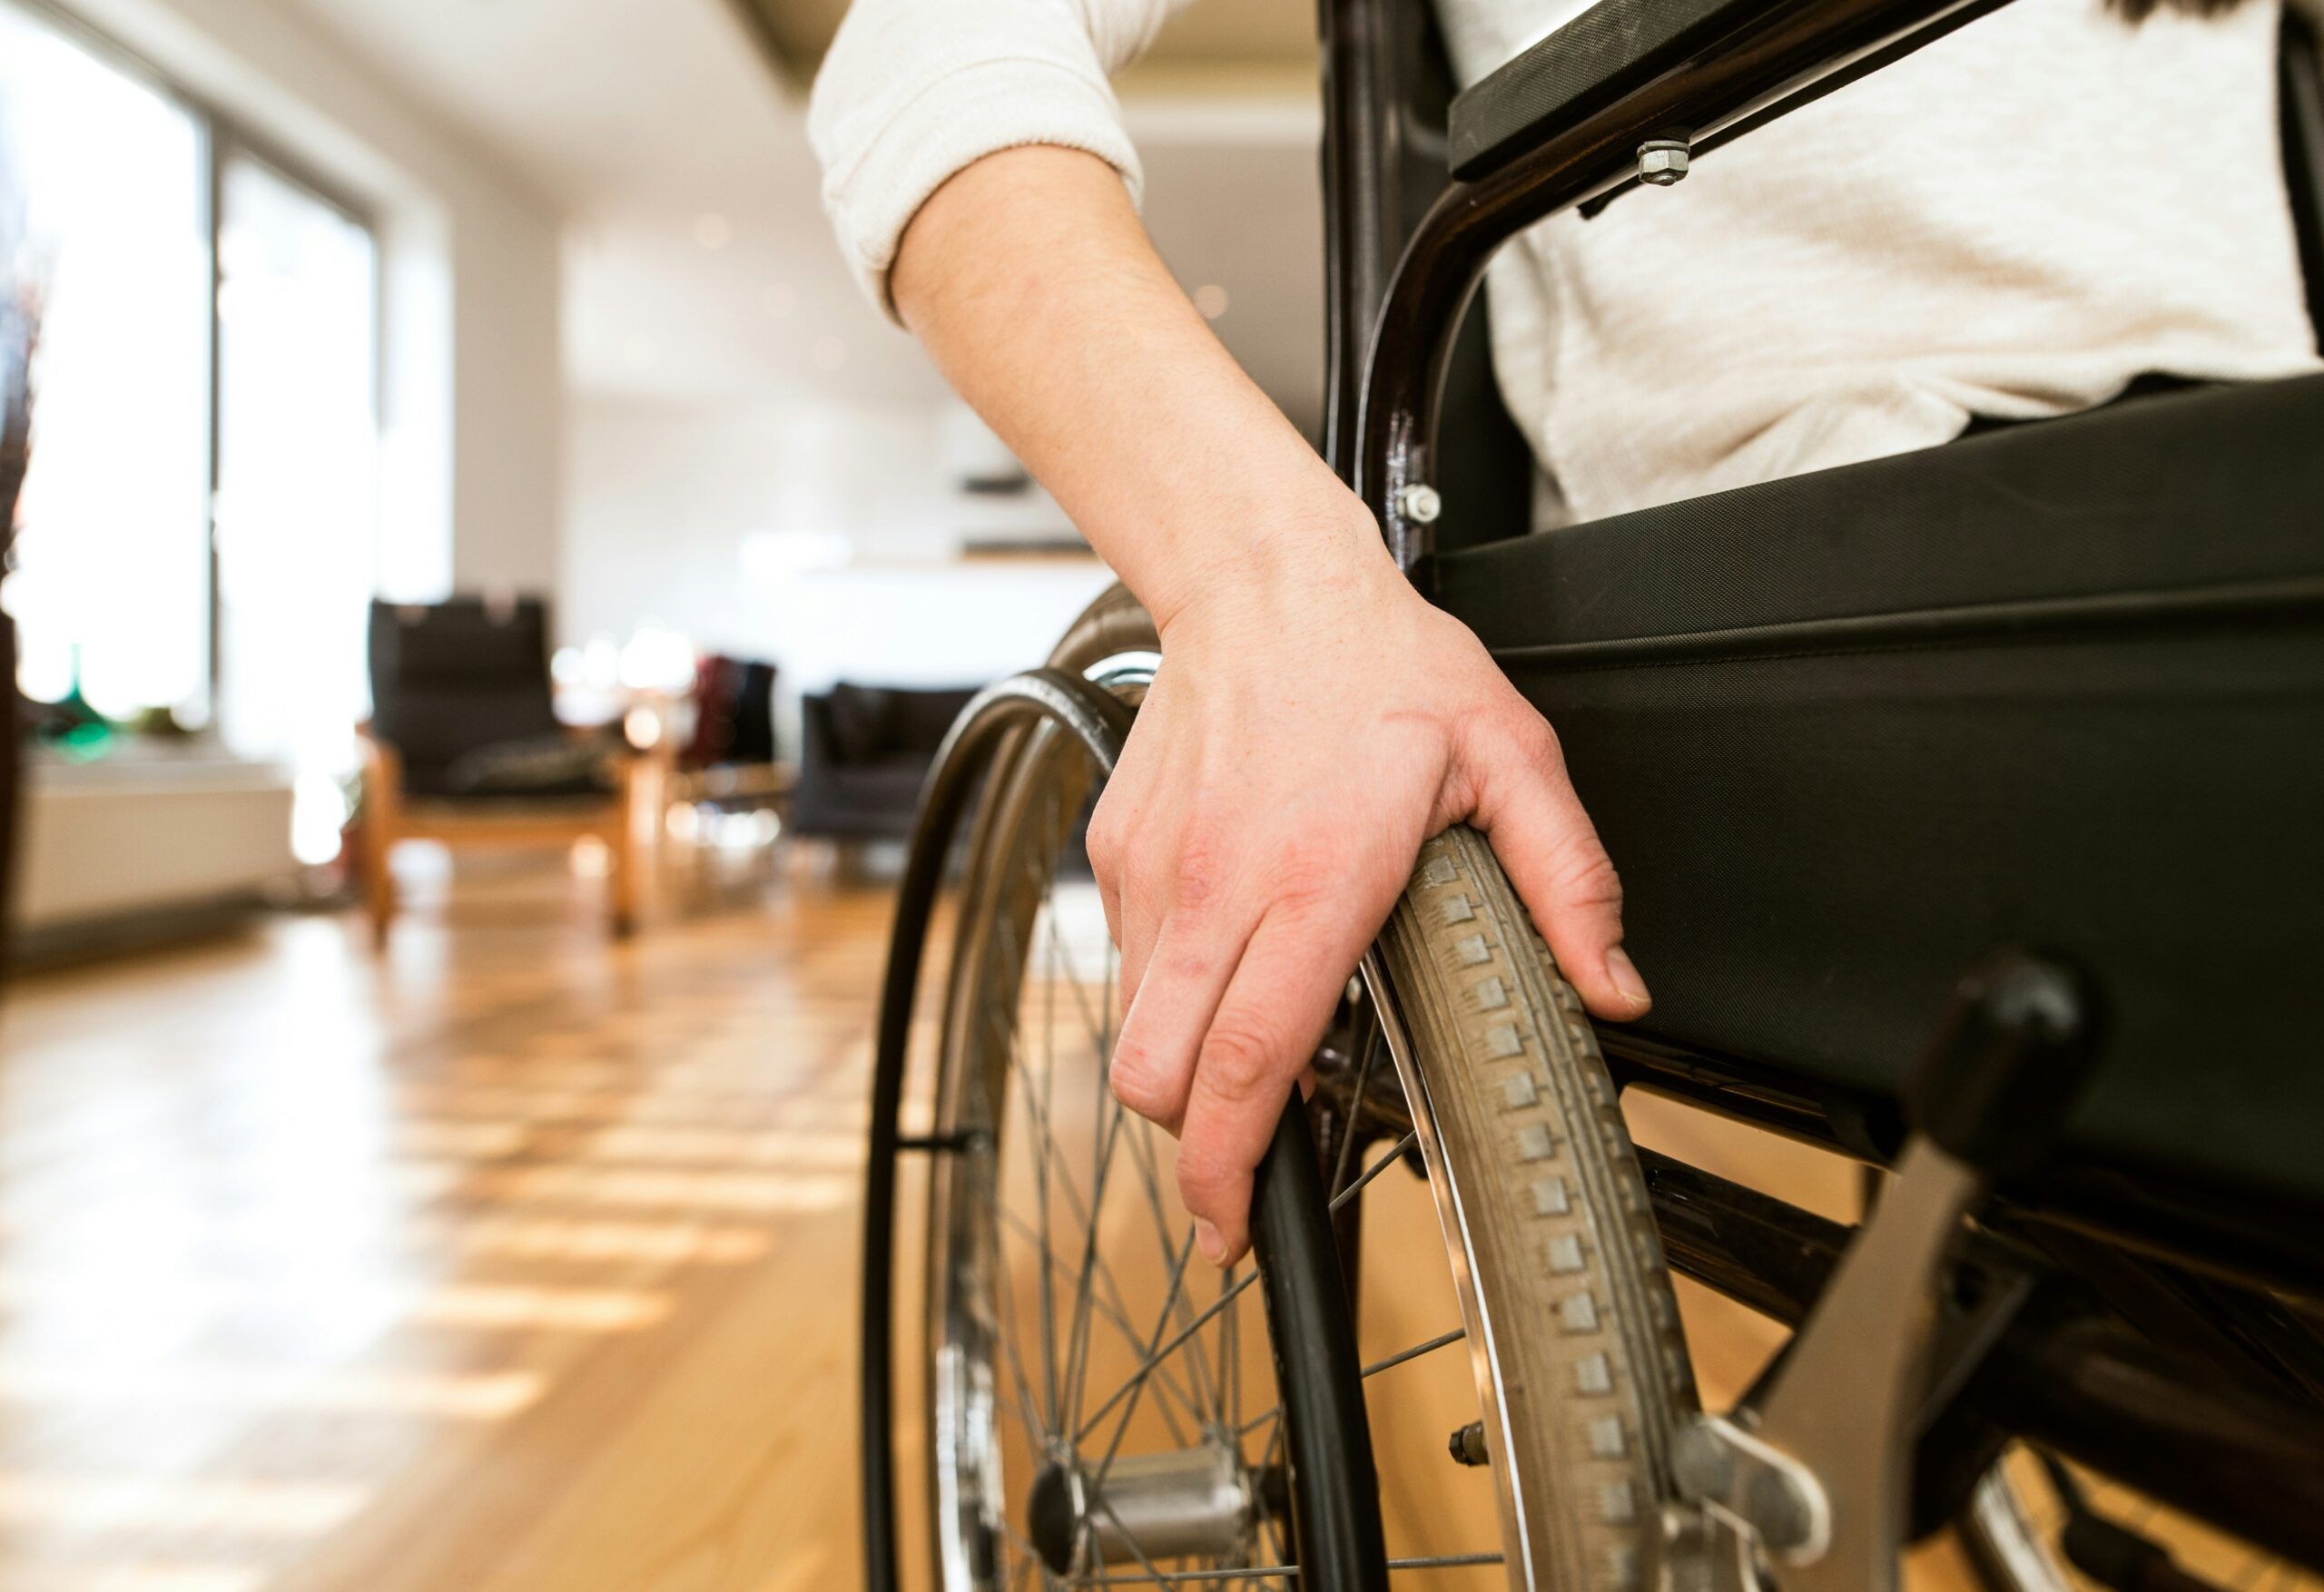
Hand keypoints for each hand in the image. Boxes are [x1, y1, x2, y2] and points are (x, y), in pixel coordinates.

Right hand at [1090, 508, 1650, 1266]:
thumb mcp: (1510, 758)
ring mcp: (1155, 868)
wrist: (1260, 576)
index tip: (1234, 1227)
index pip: (1247, 1060)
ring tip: (1243, 1051)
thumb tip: (1615, 987)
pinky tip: (1226, 952)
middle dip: (1188, 1149)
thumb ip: (1568, 882)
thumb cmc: (1381, 662)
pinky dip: (1167, 988)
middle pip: (1158, 1074)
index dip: (1227, 1166)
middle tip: (1237, 1173)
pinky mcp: (1116, 848)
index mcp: (1317, 880)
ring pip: (1132, 1027)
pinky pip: (1128, 959)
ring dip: (1178, 1068)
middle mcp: (1219, 885)